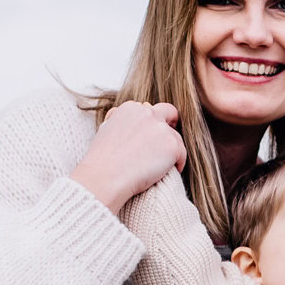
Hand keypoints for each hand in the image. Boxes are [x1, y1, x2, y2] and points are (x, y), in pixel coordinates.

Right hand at [71, 101, 185, 214]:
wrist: (105, 176)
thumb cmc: (102, 160)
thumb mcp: (107, 130)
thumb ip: (121, 120)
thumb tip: (128, 119)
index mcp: (130, 108)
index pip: (147, 109)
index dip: (150, 123)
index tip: (148, 138)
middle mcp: (147, 112)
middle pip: (168, 112)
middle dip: (170, 124)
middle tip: (167, 143)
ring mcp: (161, 128)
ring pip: (175, 137)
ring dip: (170, 150)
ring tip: (160, 166)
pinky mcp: (172, 144)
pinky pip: (182, 154)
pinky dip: (178, 164)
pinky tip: (169, 172)